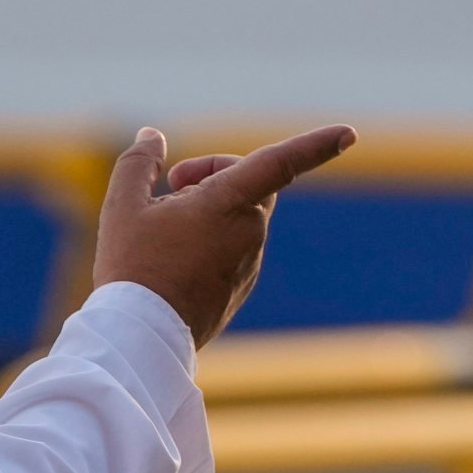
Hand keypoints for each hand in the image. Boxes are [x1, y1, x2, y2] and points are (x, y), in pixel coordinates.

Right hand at [91, 123, 356, 343]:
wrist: (141, 338)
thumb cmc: (132, 266)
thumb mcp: (123, 205)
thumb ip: (140, 161)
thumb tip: (152, 136)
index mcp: (228, 204)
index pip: (280, 163)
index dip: (315, 145)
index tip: (348, 134)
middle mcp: (249, 232)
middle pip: (251, 180)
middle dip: (215, 172)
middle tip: (173, 184)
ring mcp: (249, 264)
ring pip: (240, 216)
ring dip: (210, 209)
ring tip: (163, 230)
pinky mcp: (241, 287)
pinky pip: (235, 248)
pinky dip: (212, 239)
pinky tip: (173, 258)